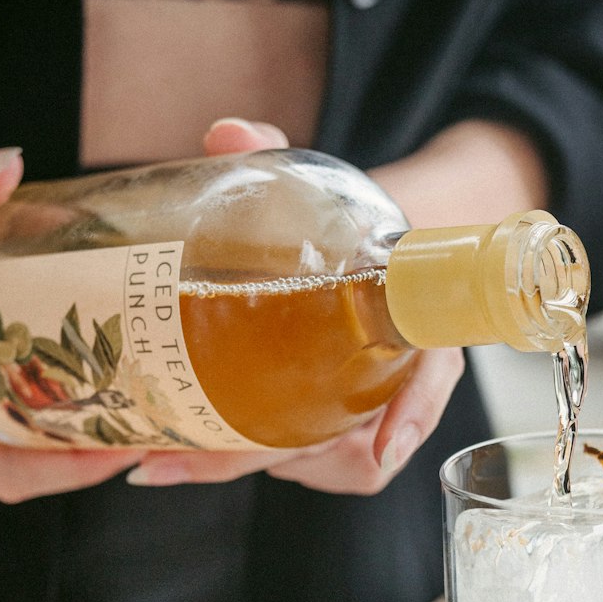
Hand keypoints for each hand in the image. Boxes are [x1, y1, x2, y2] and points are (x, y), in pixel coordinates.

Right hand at [0, 151, 141, 500]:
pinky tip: (73, 405)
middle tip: (146, 422)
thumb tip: (4, 166)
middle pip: (12, 474)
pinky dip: (28, 437)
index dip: (71, 471)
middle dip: (81, 457)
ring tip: (123, 411)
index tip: (128, 449)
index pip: (1, 472)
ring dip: (58, 449)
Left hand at [128, 118, 464, 495]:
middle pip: (352, 446)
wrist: (361, 251)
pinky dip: (246, 463)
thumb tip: (228, 134)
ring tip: (173, 453)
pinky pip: (304, 467)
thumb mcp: (319, 192)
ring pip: (322, 466)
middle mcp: (393, 380)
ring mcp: (360, 413)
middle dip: (266, 459)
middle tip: (186, 460)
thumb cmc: (345, 230)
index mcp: (416, 325)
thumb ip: (273, 159)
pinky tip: (185, 451)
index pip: (429, 378)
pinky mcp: (328, 432)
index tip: (384, 448)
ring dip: (249, 463)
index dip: (411, 416)